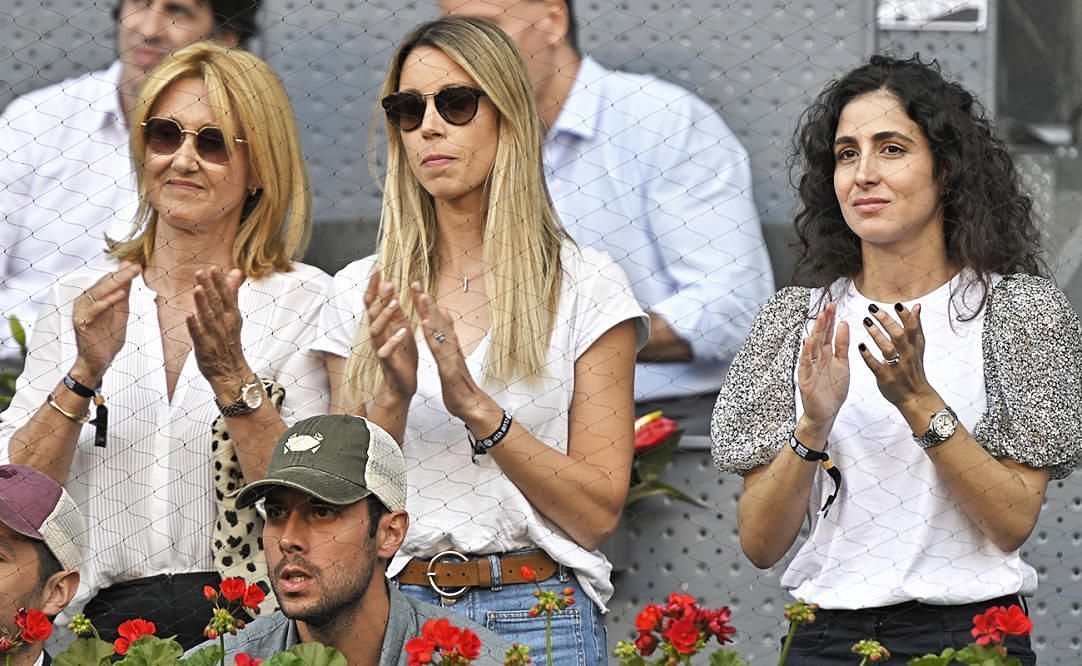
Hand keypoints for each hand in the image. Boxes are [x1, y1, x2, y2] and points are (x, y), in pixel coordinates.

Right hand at [71, 262, 140, 382]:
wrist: (99, 360)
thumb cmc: (108, 336)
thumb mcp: (121, 310)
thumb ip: (124, 292)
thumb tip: (129, 269)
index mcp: (92, 297)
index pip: (108, 280)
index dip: (123, 272)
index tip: (138, 265)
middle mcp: (84, 301)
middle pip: (103, 284)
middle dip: (121, 274)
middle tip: (136, 266)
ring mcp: (81, 311)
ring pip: (97, 293)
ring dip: (115, 283)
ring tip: (129, 274)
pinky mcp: (81, 323)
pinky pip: (93, 310)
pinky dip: (106, 302)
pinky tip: (119, 295)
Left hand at [188, 268, 250, 390]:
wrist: (232, 371)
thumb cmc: (230, 341)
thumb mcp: (234, 315)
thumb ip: (233, 292)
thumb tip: (236, 271)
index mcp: (232, 315)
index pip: (227, 296)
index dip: (220, 282)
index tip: (214, 268)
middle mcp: (225, 325)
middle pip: (217, 304)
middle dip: (210, 288)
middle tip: (201, 272)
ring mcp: (215, 337)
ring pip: (208, 318)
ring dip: (203, 304)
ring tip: (197, 289)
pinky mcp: (205, 348)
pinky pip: (199, 336)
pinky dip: (194, 327)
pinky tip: (188, 317)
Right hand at [364, 270, 417, 399]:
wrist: (402, 383)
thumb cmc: (402, 354)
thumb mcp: (400, 327)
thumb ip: (394, 310)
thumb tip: (389, 286)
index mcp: (381, 325)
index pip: (373, 301)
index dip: (373, 285)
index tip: (378, 267)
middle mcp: (376, 335)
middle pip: (371, 312)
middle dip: (378, 297)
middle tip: (388, 282)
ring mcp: (380, 348)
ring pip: (376, 330)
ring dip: (384, 316)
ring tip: (395, 303)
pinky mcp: (387, 362)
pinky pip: (386, 350)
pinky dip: (394, 340)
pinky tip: (403, 331)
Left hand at [410, 281, 483, 419]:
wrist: (472, 405)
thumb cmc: (459, 385)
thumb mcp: (451, 360)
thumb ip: (448, 341)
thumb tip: (447, 324)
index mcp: (449, 345)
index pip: (437, 320)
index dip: (427, 304)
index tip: (417, 288)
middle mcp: (451, 346)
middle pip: (439, 320)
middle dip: (426, 301)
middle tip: (415, 282)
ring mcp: (451, 355)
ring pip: (440, 331)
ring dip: (431, 313)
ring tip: (421, 296)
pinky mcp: (449, 368)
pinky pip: (439, 350)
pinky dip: (432, 336)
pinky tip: (424, 325)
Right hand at [796, 301, 849, 436]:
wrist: (825, 413)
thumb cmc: (833, 390)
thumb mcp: (843, 364)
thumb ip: (842, 345)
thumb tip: (844, 323)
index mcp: (827, 354)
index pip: (829, 333)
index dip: (831, 320)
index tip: (834, 305)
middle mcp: (817, 358)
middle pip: (821, 336)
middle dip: (824, 321)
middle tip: (828, 305)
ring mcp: (810, 367)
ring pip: (813, 346)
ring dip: (816, 332)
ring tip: (820, 318)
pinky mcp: (805, 378)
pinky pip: (806, 363)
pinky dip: (806, 352)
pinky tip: (808, 341)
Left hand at [858, 302, 932, 407]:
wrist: (915, 396)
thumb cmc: (914, 367)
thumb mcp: (918, 347)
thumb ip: (916, 326)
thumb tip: (917, 306)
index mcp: (915, 346)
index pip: (912, 328)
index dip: (906, 316)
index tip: (897, 304)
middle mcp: (907, 355)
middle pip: (898, 336)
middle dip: (886, 321)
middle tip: (872, 309)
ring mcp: (897, 367)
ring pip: (887, 349)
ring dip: (876, 334)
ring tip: (865, 321)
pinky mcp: (886, 377)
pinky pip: (876, 366)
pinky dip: (868, 356)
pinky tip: (860, 346)